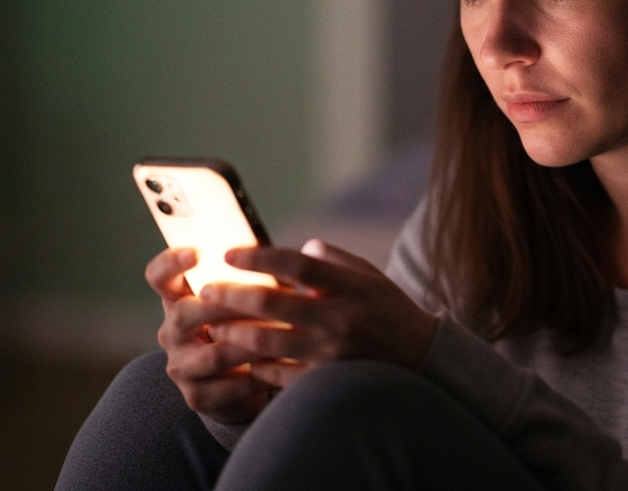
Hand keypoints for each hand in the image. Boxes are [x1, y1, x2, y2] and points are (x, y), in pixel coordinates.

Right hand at [145, 247, 304, 422]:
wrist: (240, 385)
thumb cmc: (245, 327)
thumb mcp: (242, 301)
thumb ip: (249, 279)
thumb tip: (286, 254)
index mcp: (178, 301)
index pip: (159, 277)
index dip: (171, 262)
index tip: (197, 252)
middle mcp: (172, 333)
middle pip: (184, 313)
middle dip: (223, 305)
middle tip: (260, 299)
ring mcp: (181, 366)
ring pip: (213, 353)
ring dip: (249, 344)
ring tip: (280, 335)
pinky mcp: (197, 397)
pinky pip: (226, 387)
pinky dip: (255, 378)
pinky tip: (278, 369)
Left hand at [200, 240, 439, 388]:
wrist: (421, 358)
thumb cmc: (389, 311)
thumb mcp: (370, 276)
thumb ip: (335, 260)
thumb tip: (302, 246)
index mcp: (350, 286)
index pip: (296, 264)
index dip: (258, 257)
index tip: (228, 254)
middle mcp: (340, 318)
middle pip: (272, 302)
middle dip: (232, 294)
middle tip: (206, 290)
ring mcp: (331, 353)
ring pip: (266, 341)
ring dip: (233, 331)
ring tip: (213, 324)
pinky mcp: (325, 381)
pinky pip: (277, 374)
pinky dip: (254, 364)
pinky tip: (240, 355)